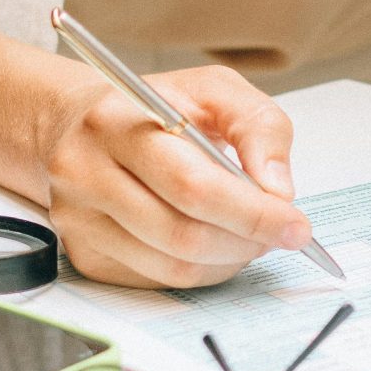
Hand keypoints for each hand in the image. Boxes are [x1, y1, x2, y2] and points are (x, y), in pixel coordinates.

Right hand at [37, 64, 313, 288]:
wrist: (74, 124)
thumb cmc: (155, 105)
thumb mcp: (213, 89)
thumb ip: (257, 126)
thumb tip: (278, 191)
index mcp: (117, 121)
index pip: (192, 184)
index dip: (251, 212)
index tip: (296, 224)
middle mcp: (86, 173)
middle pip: (183, 233)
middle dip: (247, 241)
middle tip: (282, 233)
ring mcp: (79, 221)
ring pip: (173, 266)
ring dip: (229, 260)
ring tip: (251, 236)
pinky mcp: (84, 255)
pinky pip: (158, 280)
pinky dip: (202, 270)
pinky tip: (216, 244)